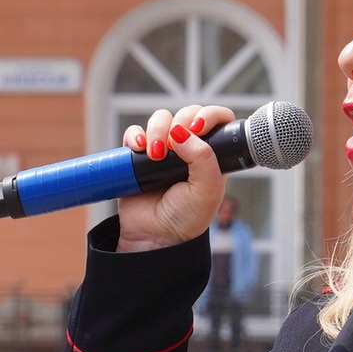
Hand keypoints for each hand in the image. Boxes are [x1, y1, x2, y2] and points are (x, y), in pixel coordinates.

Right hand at [113, 104, 235, 252]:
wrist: (155, 237)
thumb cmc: (186, 218)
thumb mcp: (207, 191)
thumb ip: (203, 158)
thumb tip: (182, 131)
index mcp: (212, 155)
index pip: (217, 120)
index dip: (210, 115)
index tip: (198, 128)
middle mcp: (189, 149)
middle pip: (186, 114)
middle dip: (180, 123)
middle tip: (174, 147)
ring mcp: (163, 151)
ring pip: (160, 119)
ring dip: (157, 129)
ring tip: (155, 155)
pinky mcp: (139, 156)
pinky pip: (135, 133)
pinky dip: (135, 135)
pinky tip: (137, 148)